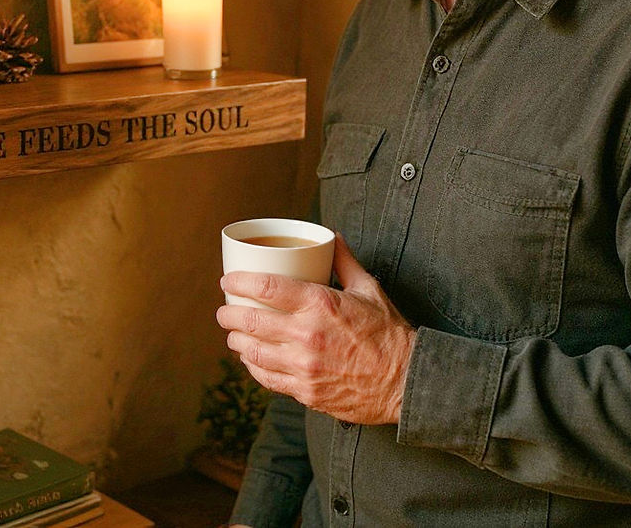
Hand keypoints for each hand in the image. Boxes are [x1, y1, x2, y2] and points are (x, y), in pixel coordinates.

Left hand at [216, 233, 415, 425]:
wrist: (407, 381)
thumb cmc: (389, 334)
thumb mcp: (368, 289)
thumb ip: (345, 261)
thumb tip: (333, 237)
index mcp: (319, 304)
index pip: (265, 287)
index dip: (238, 282)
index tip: (227, 280)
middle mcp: (306, 335)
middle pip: (251, 321)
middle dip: (229, 314)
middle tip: (223, 310)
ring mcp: (304, 367)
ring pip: (253, 352)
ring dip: (237, 341)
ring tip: (233, 334)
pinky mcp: (306, 392)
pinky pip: (268, 379)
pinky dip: (253, 367)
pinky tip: (251, 359)